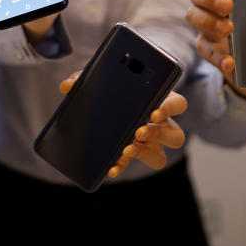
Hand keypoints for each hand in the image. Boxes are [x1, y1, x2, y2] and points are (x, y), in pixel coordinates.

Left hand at [58, 72, 186, 178]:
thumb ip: (84, 79)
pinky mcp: (136, 155)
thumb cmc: (112, 87)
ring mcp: (150, 143)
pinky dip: (124, 165)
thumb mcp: (100, 79)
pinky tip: (111, 166)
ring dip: (144, 153)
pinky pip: (136, 166)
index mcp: (158, 100)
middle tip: (139, 131)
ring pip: (160, 155)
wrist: (102, 107)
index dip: (170, 109)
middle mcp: (160, 125)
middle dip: (158, 135)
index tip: (154, 112)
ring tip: (126, 148)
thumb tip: (67, 85)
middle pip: (175, 135)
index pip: (178, 104)